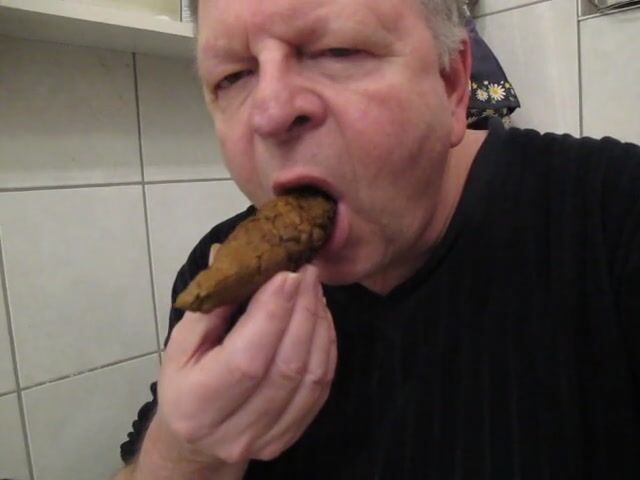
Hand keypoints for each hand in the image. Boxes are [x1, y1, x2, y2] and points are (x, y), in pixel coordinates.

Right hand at [156, 264, 336, 466]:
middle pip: (285, 367)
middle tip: (307, 273)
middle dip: (302, 312)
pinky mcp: (292, 437)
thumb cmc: (185, 382)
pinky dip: (326, 347)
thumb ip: (209, 305)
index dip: (273, 314)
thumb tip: (229, 254)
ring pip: (310, 377)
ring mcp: (268, 441)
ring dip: (318, 326)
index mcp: (197, 405)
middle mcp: (234, 432)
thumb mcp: (181, 344)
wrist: (195, 441)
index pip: (246, 359)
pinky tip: (319, 319)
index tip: (287, 274)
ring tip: (313, 290)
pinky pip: (321, 387)